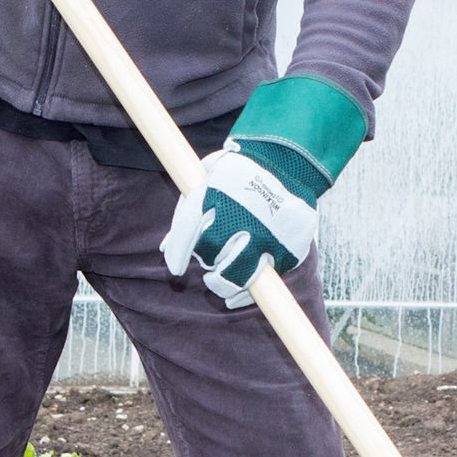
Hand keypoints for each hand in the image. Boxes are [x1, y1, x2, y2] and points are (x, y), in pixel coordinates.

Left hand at [161, 73, 368, 308]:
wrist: (291, 160)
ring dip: (223, 284)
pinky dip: (249, 293)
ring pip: (236, 275)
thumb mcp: (209, 177)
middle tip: (209, 266)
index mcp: (218, 191)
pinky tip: (238, 296)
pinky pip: (265, 282)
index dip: (178, 253)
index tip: (175, 269)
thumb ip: (188, 211)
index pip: (189, 229)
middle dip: (207, 263)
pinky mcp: (288, 247)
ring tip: (219, 283)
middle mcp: (242, 213)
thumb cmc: (241, 173)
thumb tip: (165, 248)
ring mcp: (268, 232)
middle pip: (211, 254)